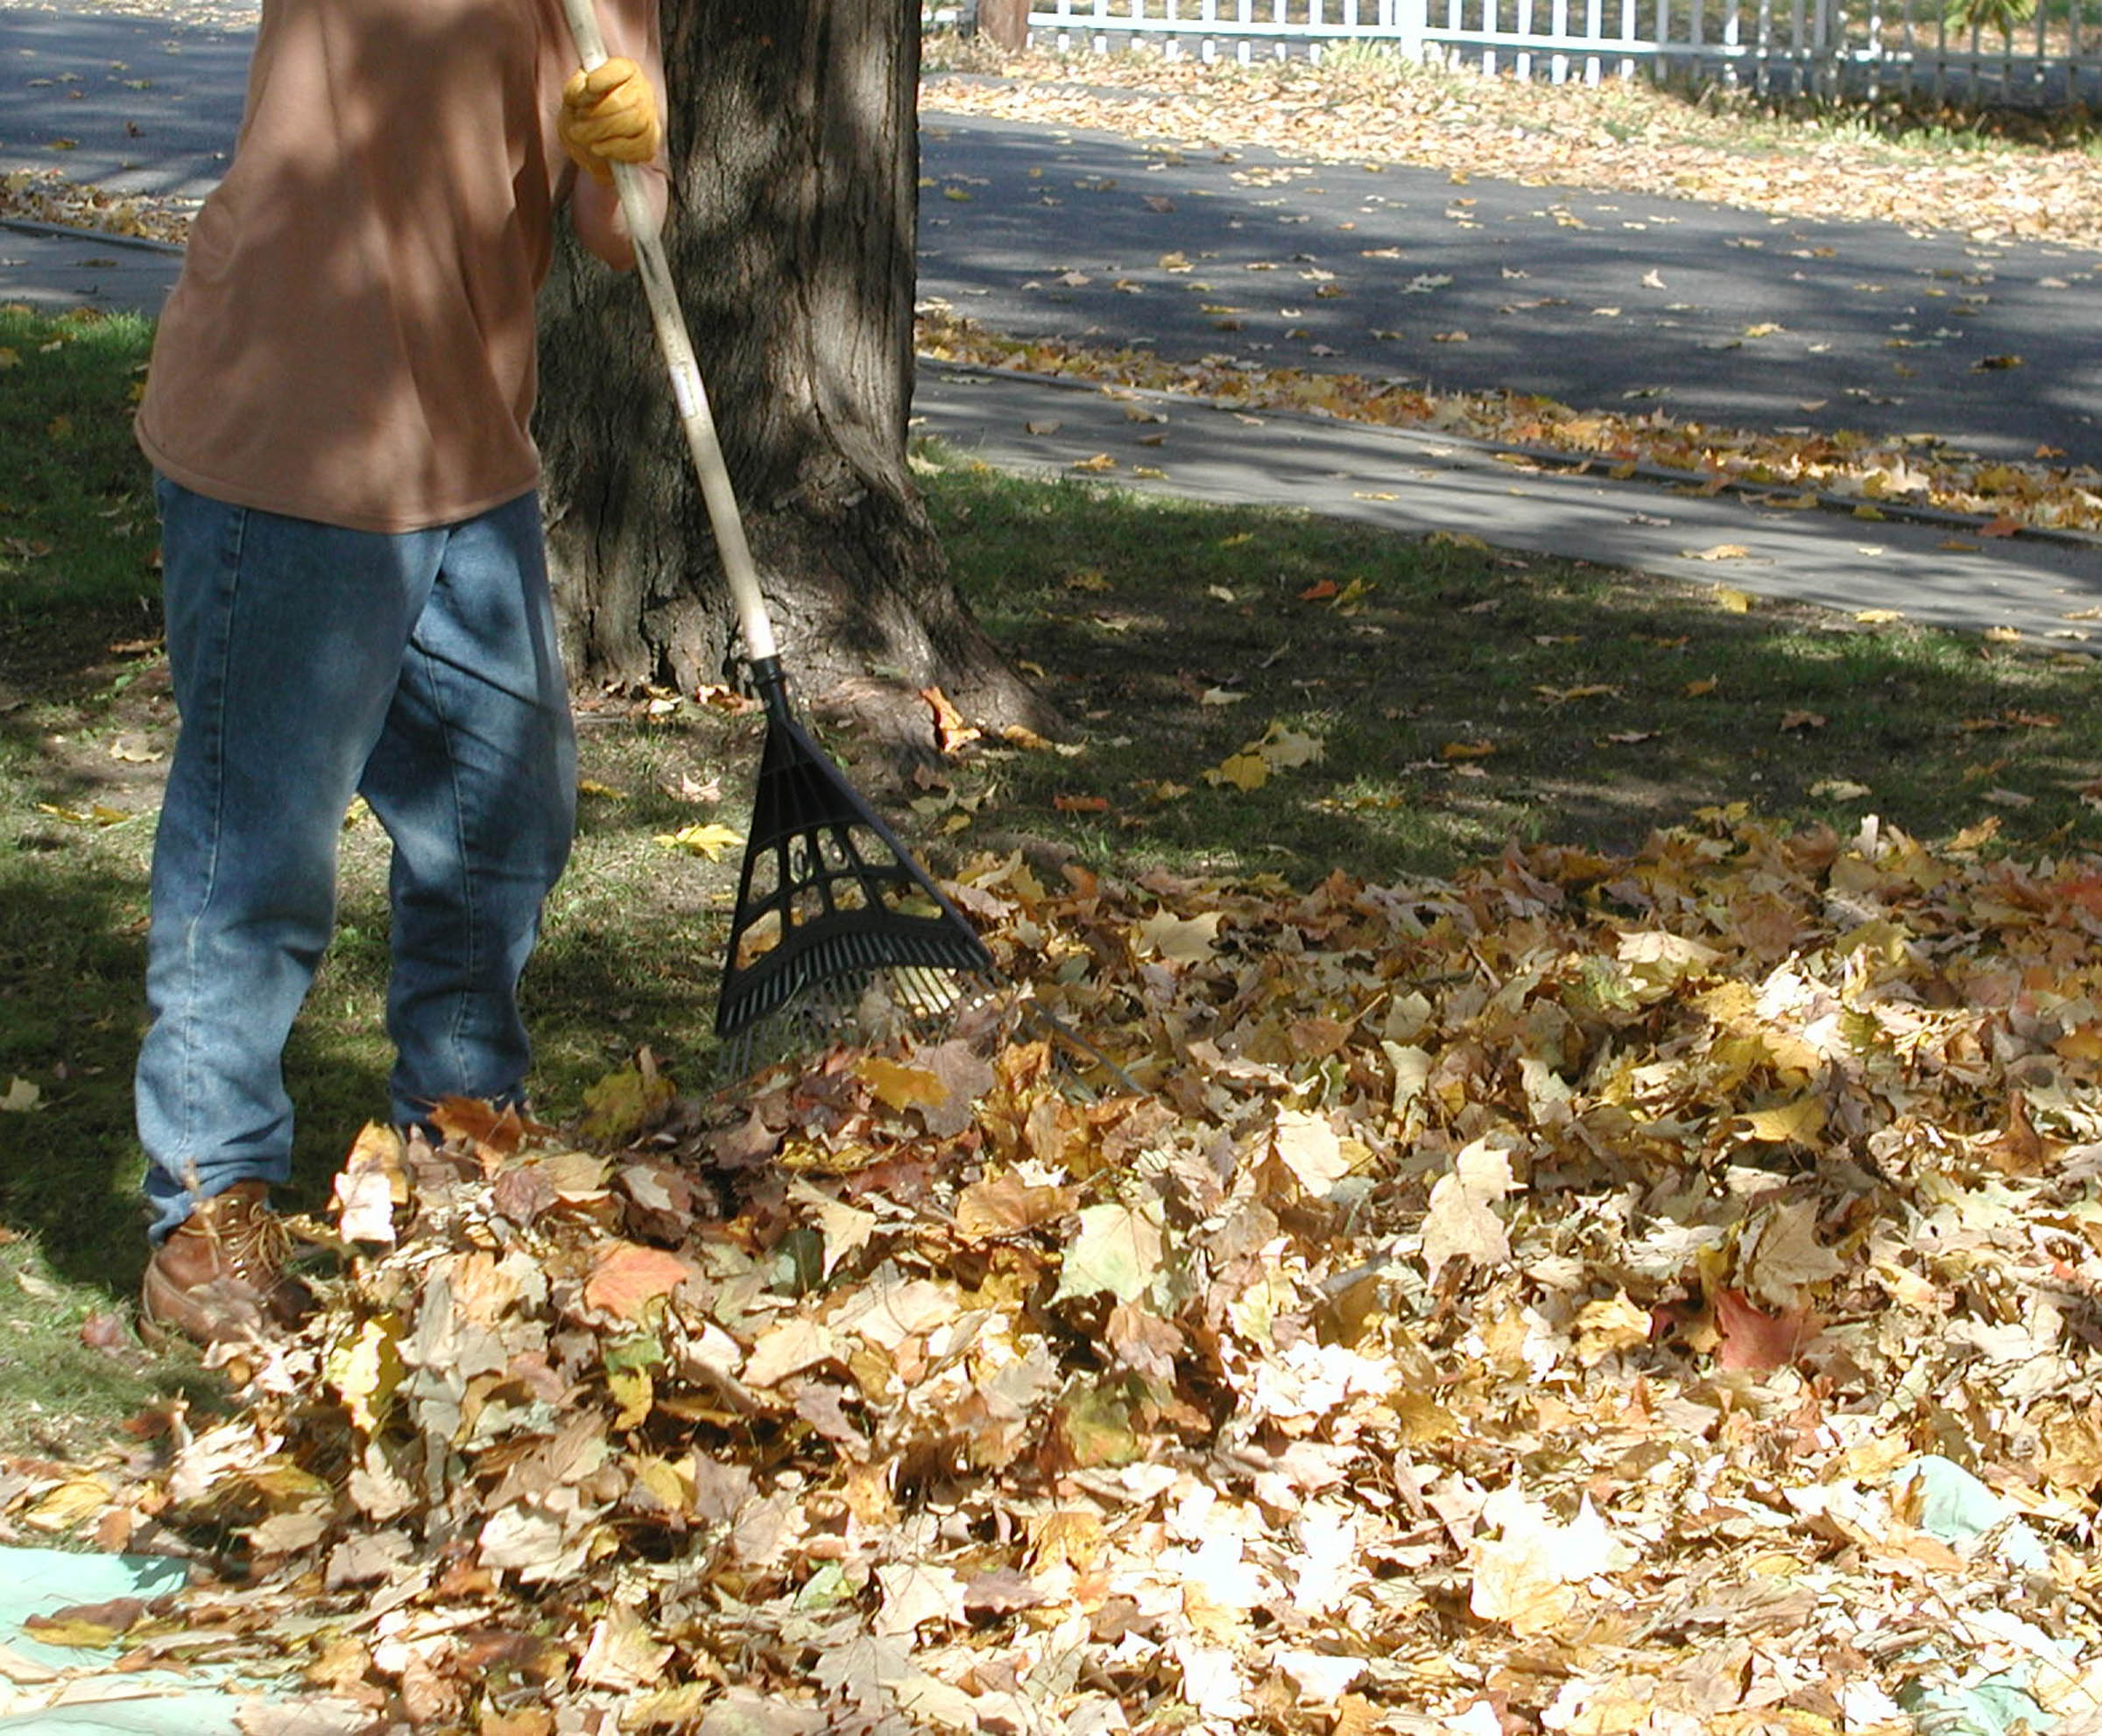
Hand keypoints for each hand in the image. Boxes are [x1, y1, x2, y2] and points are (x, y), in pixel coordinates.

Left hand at [559, 57, 660, 181]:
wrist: (591, 138)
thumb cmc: (584, 109)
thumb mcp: (574, 92)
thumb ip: (577, 87)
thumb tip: (586, 91)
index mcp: (625, 69)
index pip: (619, 70)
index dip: (600, 80)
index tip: (586, 91)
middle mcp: (642, 89)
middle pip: (622, 102)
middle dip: (595, 115)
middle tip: (577, 123)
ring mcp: (650, 116)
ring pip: (632, 123)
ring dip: (601, 132)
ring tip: (582, 135)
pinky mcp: (650, 141)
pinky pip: (636, 146)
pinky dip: (613, 148)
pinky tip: (598, 147)